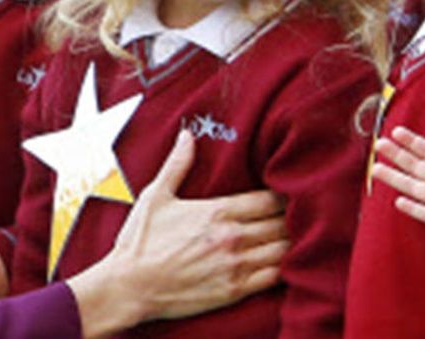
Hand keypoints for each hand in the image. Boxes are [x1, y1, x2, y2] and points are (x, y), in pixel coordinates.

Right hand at [69, 130, 288, 336]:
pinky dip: (286, 266)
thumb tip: (187, 135)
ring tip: (295, 236)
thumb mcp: (155, 197)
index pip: (272, 198)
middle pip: (283, 222)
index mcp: (218, 211)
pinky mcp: (234, 290)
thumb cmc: (139, 243)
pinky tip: (286, 260)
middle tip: (298, 214)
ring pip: (284, 247)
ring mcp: (235, 265)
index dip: (285, 194)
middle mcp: (232, 236)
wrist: (126, 288)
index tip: (288, 193)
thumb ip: (177, 164)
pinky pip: (276, 275)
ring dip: (292, 240)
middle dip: (293, 216)